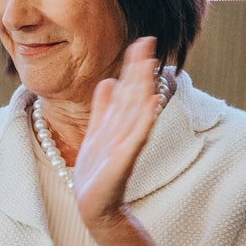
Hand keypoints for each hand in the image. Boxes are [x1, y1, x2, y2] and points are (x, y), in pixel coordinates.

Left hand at [74, 38, 165, 235]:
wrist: (94, 204)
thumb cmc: (97, 173)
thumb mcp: (96, 132)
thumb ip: (103, 108)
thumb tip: (108, 81)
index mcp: (118, 121)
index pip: (128, 87)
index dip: (133, 65)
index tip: (141, 41)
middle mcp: (126, 129)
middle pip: (135, 94)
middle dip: (140, 69)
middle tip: (148, 43)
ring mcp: (126, 143)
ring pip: (137, 110)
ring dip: (145, 88)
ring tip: (150, 66)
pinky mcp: (124, 159)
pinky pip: (136, 136)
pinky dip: (144, 120)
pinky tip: (151, 104)